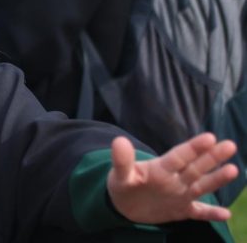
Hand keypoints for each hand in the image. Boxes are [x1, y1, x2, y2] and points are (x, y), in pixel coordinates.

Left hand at [107, 134, 237, 223]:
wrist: (124, 205)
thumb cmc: (124, 184)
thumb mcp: (120, 174)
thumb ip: (122, 160)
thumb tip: (118, 141)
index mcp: (161, 168)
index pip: (179, 156)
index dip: (193, 147)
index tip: (210, 137)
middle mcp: (175, 179)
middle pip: (195, 167)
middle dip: (212, 157)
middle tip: (230, 145)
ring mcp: (180, 195)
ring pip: (201, 186)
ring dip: (217, 179)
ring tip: (233, 169)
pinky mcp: (181, 210)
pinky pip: (199, 212)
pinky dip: (211, 214)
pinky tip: (226, 214)